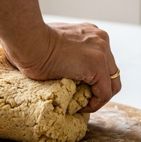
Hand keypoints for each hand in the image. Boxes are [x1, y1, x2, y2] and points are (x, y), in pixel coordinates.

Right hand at [2, 22, 120, 112]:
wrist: (28, 41)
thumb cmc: (31, 43)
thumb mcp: (56, 43)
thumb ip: (67, 52)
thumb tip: (62, 67)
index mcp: (91, 33)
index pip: (104, 61)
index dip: (95, 80)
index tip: (81, 89)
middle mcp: (101, 40)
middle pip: (111, 73)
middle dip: (99, 89)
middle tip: (84, 100)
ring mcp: (102, 52)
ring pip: (112, 84)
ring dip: (98, 98)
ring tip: (82, 105)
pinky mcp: (98, 66)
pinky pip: (104, 93)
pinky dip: (95, 104)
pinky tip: (81, 108)